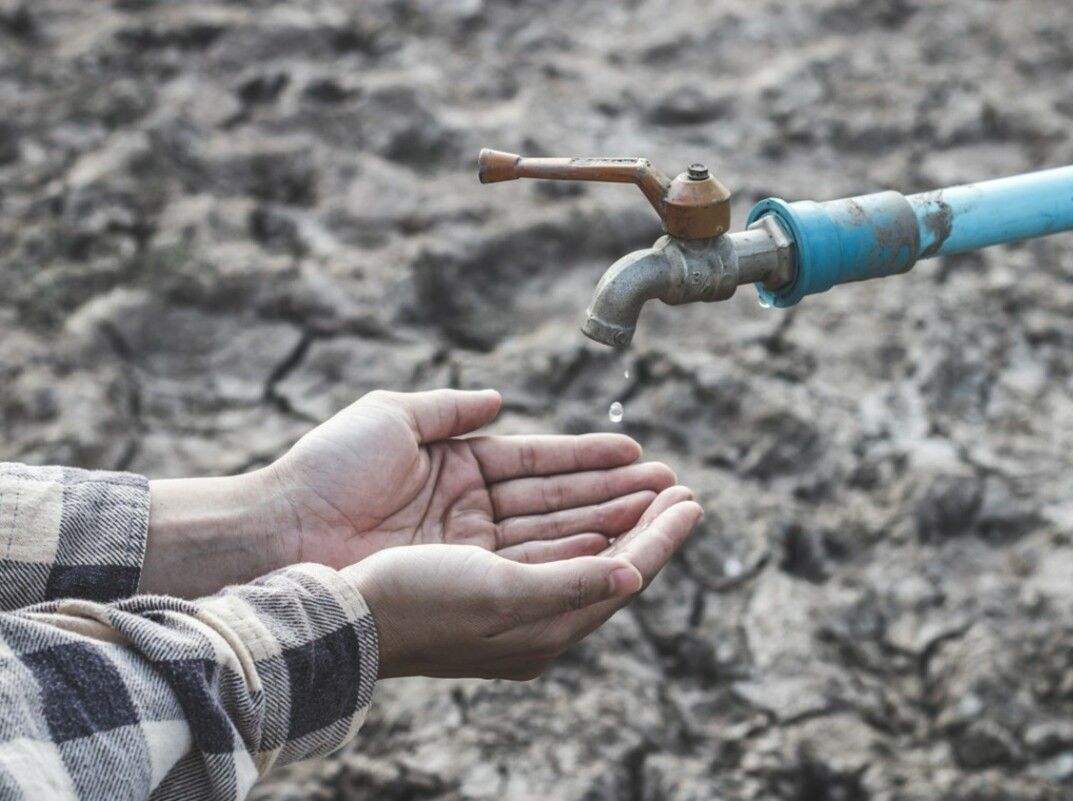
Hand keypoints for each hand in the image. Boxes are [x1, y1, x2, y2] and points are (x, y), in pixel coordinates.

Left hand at [143, 389, 675, 596]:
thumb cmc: (325, 472)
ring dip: (617, 524)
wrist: (279, 533)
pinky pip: (542, 571)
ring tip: (669, 508)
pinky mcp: (473, 587)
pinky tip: (629, 546)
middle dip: (620, 495)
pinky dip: (586, 560)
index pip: (541, 466)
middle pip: (563, 506)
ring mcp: (474, 555)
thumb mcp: (392, 419)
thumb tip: (498, 400)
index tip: (638, 452)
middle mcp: (473, 519)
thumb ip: (450, 408)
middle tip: (674, 485)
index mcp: (459, 474)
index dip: (591, 459)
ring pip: (562, 538)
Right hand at [341, 487, 702, 679]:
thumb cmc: (417, 605)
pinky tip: (589, 503)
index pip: (623, 574)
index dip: (661, 536)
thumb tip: (635, 573)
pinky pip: (544, 540)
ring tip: (649, 480)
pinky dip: (573, 518)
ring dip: (613, 510)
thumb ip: (572, 584)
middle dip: (645, 519)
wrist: (341, 613)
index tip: (693, 500)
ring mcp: (507, 592)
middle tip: (680, 484)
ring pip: (577, 543)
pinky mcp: (481, 571)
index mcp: (544, 629)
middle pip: (607, 558)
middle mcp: (532, 614)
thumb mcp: (502, 595)